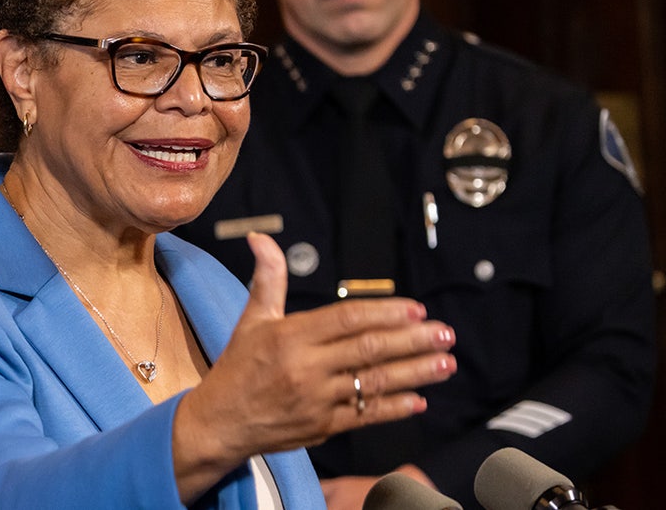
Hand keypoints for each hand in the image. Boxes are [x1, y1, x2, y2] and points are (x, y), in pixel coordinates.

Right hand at [173, 233, 455, 500]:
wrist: (220, 422)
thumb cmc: (239, 367)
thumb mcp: (252, 319)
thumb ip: (268, 278)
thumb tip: (261, 239)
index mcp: (291, 336)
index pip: (348, 319)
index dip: (386, 313)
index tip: (416, 310)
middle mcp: (306, 367)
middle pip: (369, 350)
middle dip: (413, 341)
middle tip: (444, 333)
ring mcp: (317, 400)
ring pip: (374, 383)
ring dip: (415, 373)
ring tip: (445, 363)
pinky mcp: (323, 427)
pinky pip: (365, 415)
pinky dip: (394, 408)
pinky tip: (419, 400)